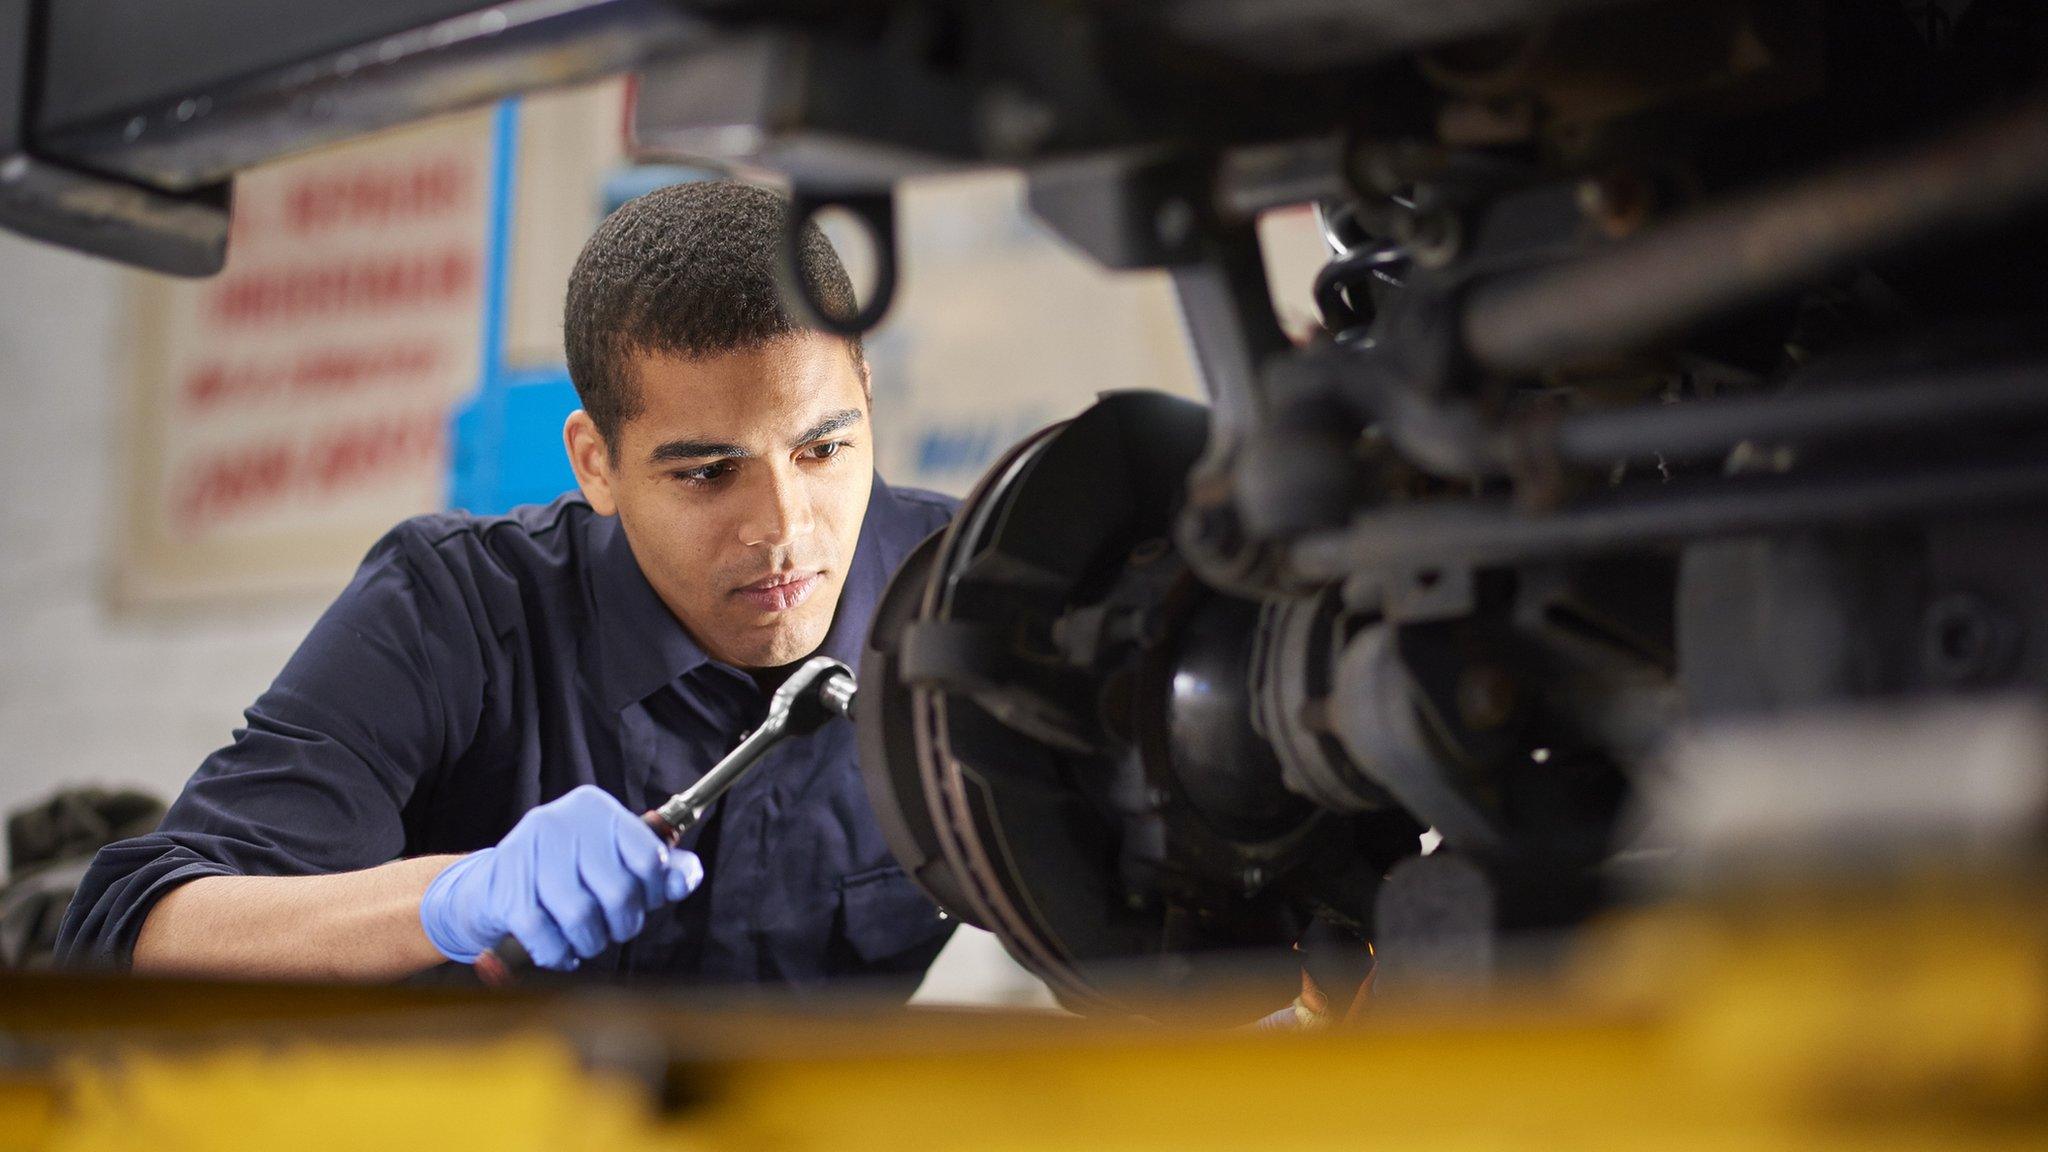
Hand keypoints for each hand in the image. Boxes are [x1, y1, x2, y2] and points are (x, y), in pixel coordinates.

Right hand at [419, 785, 702, 968]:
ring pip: (581, 917)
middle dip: (623, 924)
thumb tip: (686, 877)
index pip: (649, 856)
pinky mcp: (505, 889)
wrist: (492, 888)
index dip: (655, 891)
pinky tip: (561, 950)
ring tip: (587, 940)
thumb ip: (658, 868)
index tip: (644, 900)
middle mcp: (560, 820)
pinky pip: (546, 937)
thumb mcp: (616, 862)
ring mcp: (528, 852)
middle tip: (614, 927)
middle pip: (618, 892)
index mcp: (594, 807)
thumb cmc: (569, 876)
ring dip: (591, 943)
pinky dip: (559, 955)